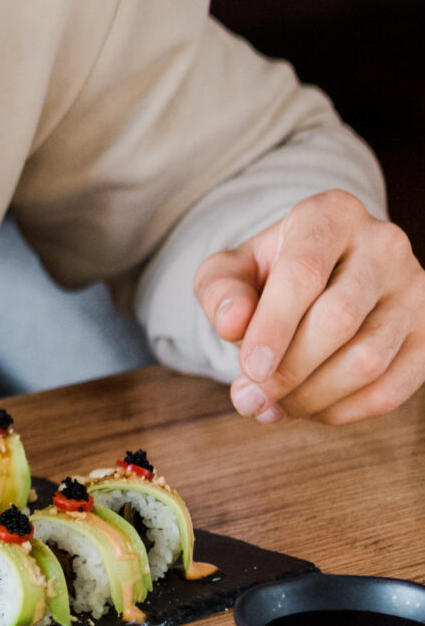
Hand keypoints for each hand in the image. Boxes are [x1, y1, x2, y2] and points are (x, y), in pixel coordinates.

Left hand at [193, 189, 424, 424]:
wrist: (321, 274)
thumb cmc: (269, 272)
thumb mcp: (231, 270)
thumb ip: (220, 291)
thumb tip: (232, 325)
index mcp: (331, 215)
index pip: (304, 274)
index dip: (274, 328)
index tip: (250, 370)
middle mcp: (383, 245)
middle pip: (339, 320)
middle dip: (290, 370)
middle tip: (251, 399)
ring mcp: (415, 289)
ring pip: (370, 358)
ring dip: (314, 395)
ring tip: (272, 407)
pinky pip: (395, 385)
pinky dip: (348, 409)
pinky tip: (310, 410)